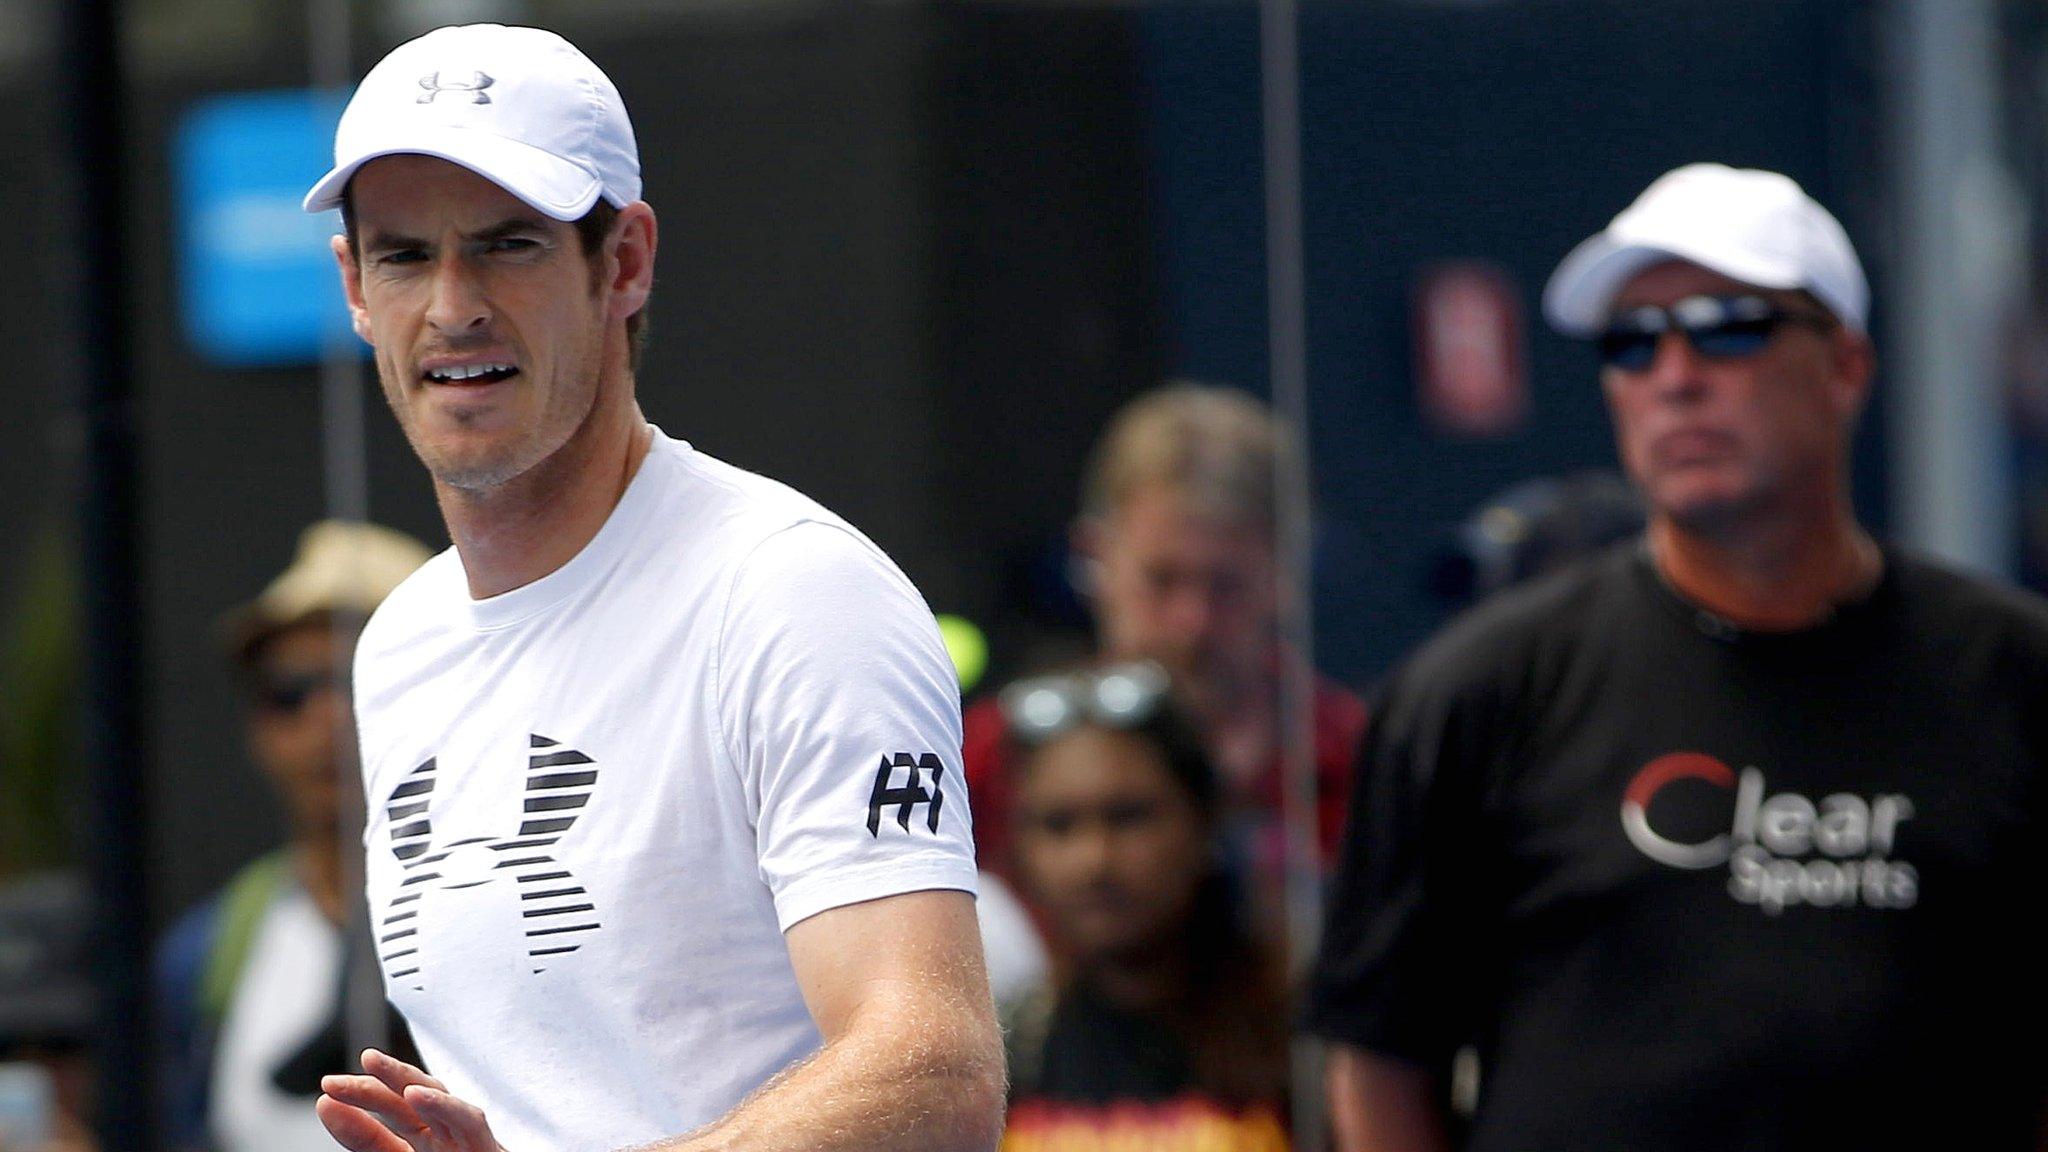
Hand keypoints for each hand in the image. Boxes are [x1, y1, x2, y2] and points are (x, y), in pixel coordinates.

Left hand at [317, 1048, 505, 1151]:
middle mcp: (445, 1141)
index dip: (358, 1105)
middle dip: (371, 1086)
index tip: (325, 1096)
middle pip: (407, 1103)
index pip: (386, 1121)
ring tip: (370, 1064)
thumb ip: (368, 1141)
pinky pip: (470, 1121)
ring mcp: (467, 1142)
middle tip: (333, 1081)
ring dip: (405, 1078)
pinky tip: (416, 1095)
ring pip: (439, 1098)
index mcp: (423, 1149)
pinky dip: (445, 1106)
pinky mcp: (490, 1150)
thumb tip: (328, 1107)